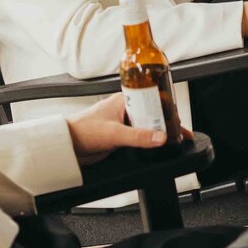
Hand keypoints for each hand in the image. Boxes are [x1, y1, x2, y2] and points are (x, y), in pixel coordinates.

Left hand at [67, 93, 190, 163]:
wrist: (67, 146)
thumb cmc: (82, 130)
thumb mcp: (114, 133)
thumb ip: (138, 136)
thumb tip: (160, 138)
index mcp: (123, 100)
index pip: (152, 102)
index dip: (167, 111)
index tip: (178, 122)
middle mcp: (124, 110)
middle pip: (152, 115)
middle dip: (166, 124)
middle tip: (180, 134)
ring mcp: (122, 124)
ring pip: (146, 127)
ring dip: (157, 134)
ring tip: (173, 141)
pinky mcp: (119, 137)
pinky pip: (139, 138)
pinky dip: (148, 142)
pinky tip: (155, 148)